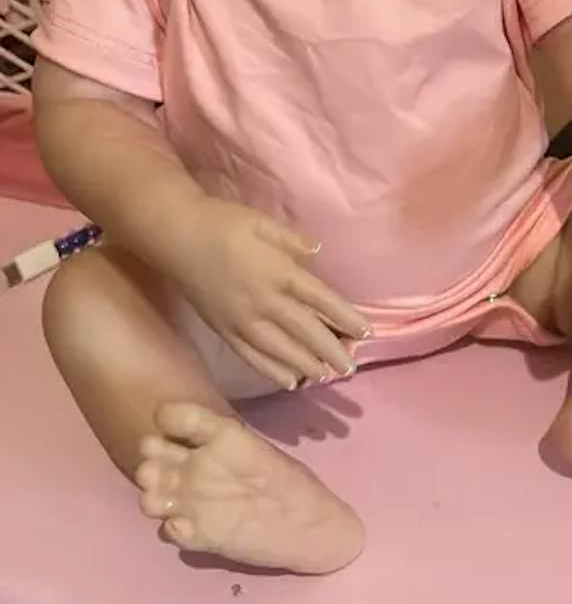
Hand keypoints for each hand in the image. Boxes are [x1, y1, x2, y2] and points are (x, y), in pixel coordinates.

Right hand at [160, 197, 370, 390]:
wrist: (175, 236)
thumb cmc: (223, 223)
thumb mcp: (262, 223)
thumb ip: (293, 241)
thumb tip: (318, 251)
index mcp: (278, 273)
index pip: (321, 301)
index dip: (345, 318)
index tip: (365, 332)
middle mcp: (264, 302)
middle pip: (305, 333)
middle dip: (331, 351)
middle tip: (351, 368)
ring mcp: (242, 320)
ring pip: (281, 351)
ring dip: (307, 365)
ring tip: (327, 377)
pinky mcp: (224, 330)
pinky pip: (252, 357)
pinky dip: (273, 371)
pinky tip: (289, 381)